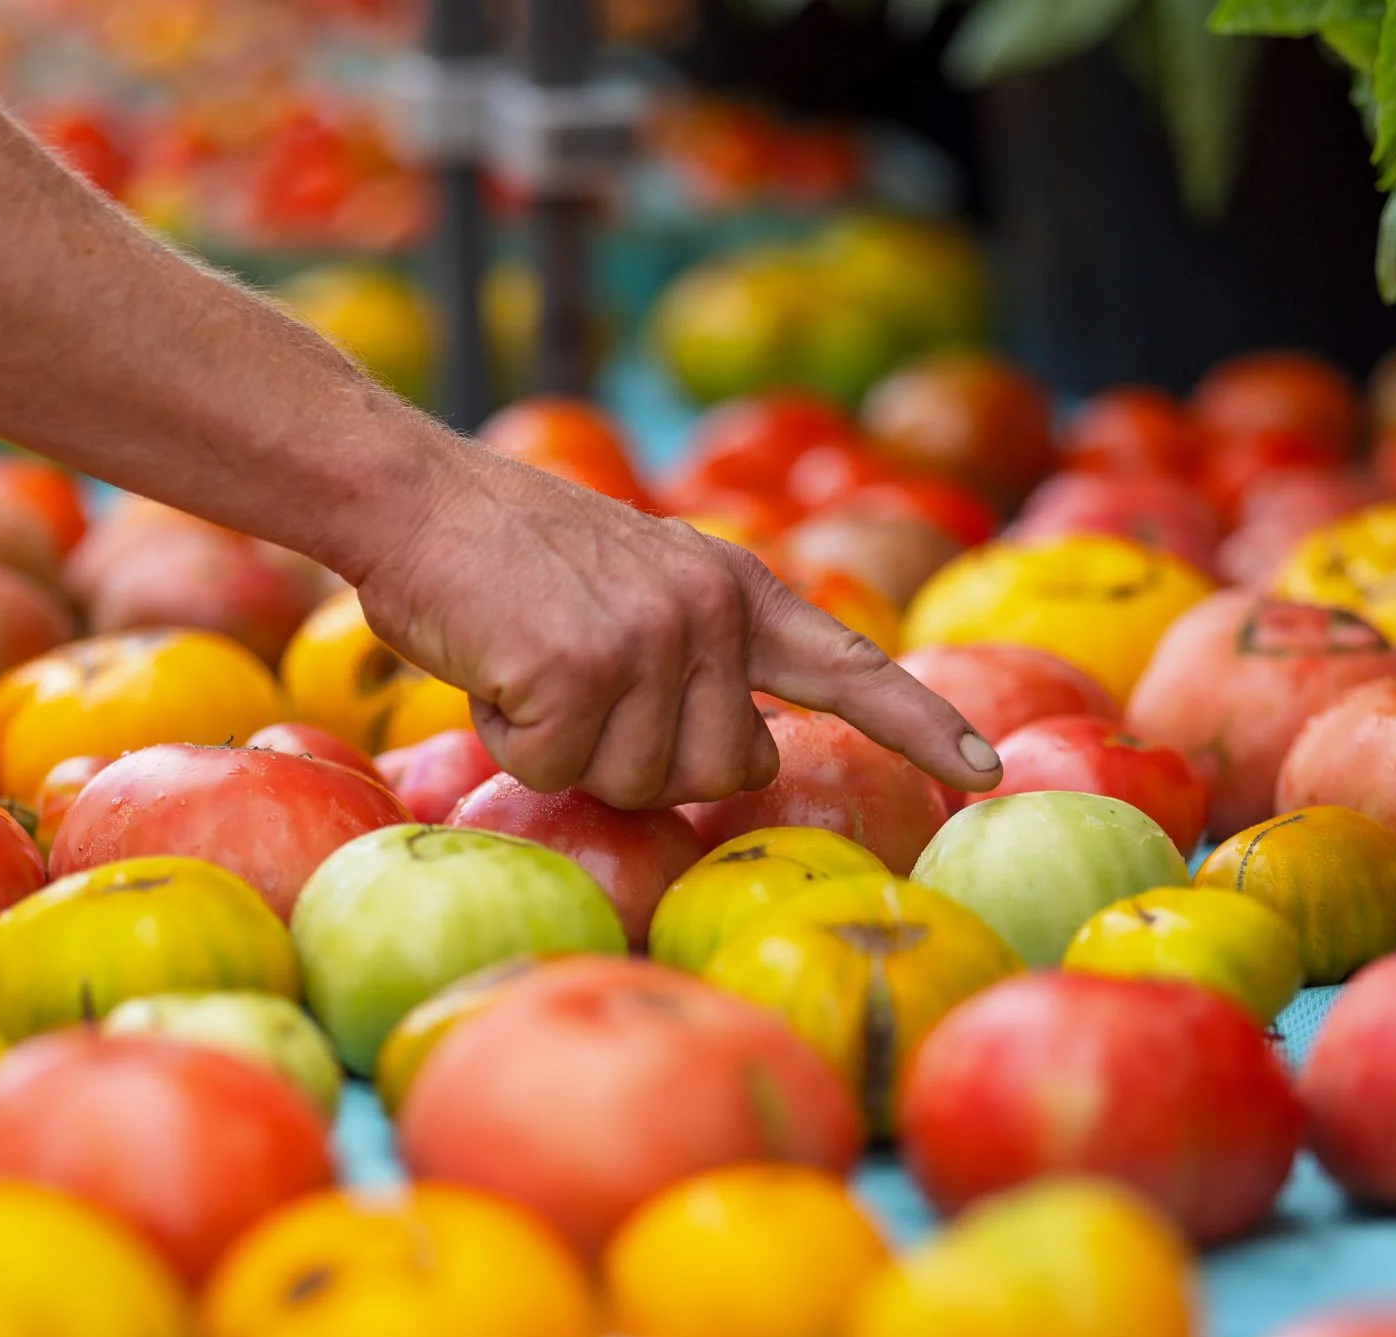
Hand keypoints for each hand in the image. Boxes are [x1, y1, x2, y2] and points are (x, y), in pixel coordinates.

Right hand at [349, 437, 1003, 811]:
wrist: (411, 494)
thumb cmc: (507, 558)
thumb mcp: (636, 585)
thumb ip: (702, 656)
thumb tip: (750, 758)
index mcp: (736, 588)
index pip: (850, 667)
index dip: (920, 727)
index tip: (983, 774)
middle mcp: (712, 608)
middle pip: (723, 774)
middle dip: (643, 761)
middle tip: (575, 686)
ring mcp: (652, 636)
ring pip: (636, 783)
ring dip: (568, 751)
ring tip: (529, 663)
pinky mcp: (581, 667)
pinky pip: (559, 771)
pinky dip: (513, 741)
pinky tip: (496, 672)